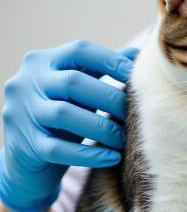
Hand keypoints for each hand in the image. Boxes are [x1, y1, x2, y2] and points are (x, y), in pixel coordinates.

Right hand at [0, 40, 137, 211]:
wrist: (27, 160)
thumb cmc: (61, 120)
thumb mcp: (78, 92)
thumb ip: (100, 71)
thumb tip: (135, 54)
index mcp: (43, 62)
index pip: (79, 51)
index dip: (112, 61)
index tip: (138, 79)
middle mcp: (27, 83)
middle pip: (73, 82)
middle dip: (110, 99)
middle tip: (135, 117)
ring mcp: (22, 114)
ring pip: (64, 114)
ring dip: (103, 128)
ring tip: (124, 140)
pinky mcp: (26, 146)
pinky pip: (60, 149)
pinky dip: (90, 154)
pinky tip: (113, 158)